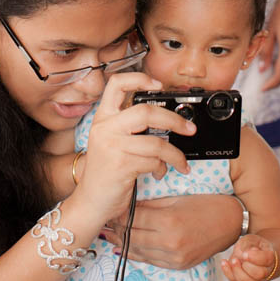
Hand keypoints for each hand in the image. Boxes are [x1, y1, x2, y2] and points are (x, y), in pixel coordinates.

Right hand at [75, 73, 194, 223]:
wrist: (90, 201)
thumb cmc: (105, 171)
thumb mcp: (109, 141)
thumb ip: (127, 126)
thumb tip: (162, 116)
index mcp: (102, 117)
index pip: (116, 84)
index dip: (139, 78)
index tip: (158, 84)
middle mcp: (105, 128)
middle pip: (146, 111)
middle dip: (174, 120)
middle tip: (189, 128)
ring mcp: (112, 146)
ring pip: (156, 142)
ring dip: (175, 154)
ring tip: (180, 162)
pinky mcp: (121, 165)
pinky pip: (154, 161)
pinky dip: (162, 168)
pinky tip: (159, 172)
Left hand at [100, 194, 242, 269]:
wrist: (231, 223)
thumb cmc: (206, 204)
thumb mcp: (177, 198)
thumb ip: (153, 204)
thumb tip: (130, 206)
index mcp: (169, 221)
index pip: (134, 217)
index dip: (120, 213)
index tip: (111, 208)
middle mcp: (170, 242)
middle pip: (132, 236)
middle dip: (116, 228)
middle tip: (105, 221)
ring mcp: (174, 257)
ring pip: (138, 251)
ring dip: (121, 243)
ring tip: (109, 234)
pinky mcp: (178, 266)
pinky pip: (150, 261)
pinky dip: (135, 254)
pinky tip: (124, 248)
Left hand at [221, 235, 276, 280]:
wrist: (250, 253)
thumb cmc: (252, 244)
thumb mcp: (250, 239)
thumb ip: (249, 244)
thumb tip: (248, 252)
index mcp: (269, 257)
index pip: (266, 260)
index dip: (255, 257)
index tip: (245, 253)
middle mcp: (265, 271)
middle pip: (260, 274)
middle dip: (246, 267)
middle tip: (236, 258)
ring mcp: (255, 280)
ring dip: (237, 272)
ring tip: (231, 260)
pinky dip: (229, 273)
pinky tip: (224, 262)